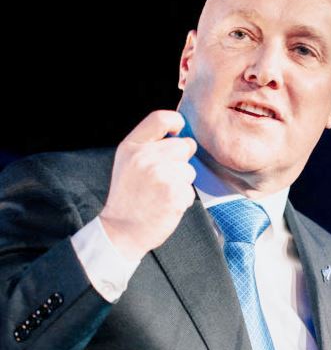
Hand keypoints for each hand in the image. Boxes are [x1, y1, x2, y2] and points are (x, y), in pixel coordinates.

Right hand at [99, 110, 196, 260]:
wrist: (121, 231)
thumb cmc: (129, 195)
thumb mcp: (128, 162)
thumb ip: (150, 144)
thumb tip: (181, 132)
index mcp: (132, 146)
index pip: (161, 118)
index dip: (176, 122)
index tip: (178, 133)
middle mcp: (145, 157)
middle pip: (184, 145)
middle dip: (181, 161)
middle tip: (162, 178)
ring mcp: (160, 175)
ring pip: (190, 170)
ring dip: (182, 182)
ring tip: (161, 193)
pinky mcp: (174, 193)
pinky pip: (190, 190)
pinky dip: (182, 199)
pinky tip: (165, 205)